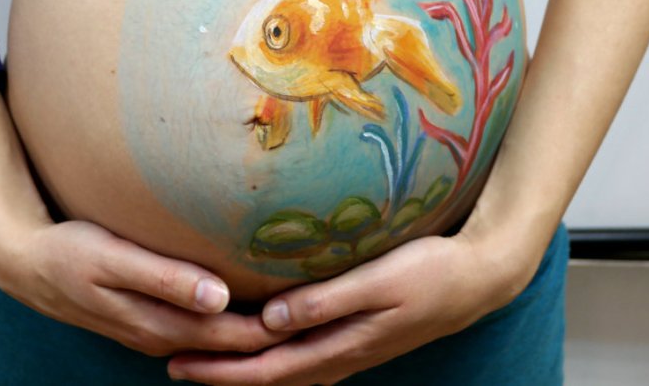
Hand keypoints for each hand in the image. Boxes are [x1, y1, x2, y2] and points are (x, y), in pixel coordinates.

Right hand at [0, 219, 296, 357]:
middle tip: (330, 316)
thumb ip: (167, 277)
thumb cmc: (70, 252)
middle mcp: (163, 336)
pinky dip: (232, 325)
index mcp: (160, 324)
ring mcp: (157, 332)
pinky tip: (254, 310)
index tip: (318, 312)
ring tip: (305, 316)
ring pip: (220, 341)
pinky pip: (203, 331)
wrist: (26, 264)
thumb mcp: (114, 258)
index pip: (235, 338)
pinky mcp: (152, 319)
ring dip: (258, 333)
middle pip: (235, 345)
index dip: (278, 328)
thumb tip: (219, 298)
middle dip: (279, 336)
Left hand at [166, 230, 534, 384]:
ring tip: (203, 356)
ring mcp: (348, 350)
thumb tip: (271, 322)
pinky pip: (300, 357)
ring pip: (282, 370)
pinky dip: (269, 356)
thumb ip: (325, 301)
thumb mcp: (379, 282)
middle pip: (267, 376)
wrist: (478, 279)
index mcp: (339, 347)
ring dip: (242, 367)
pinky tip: (258, 341)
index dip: (220, 369)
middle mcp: (339, 357)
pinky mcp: (355, 337)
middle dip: (219, 373)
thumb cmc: (431, 273)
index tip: (178, 361)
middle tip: (171, 362)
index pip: (266, 369)